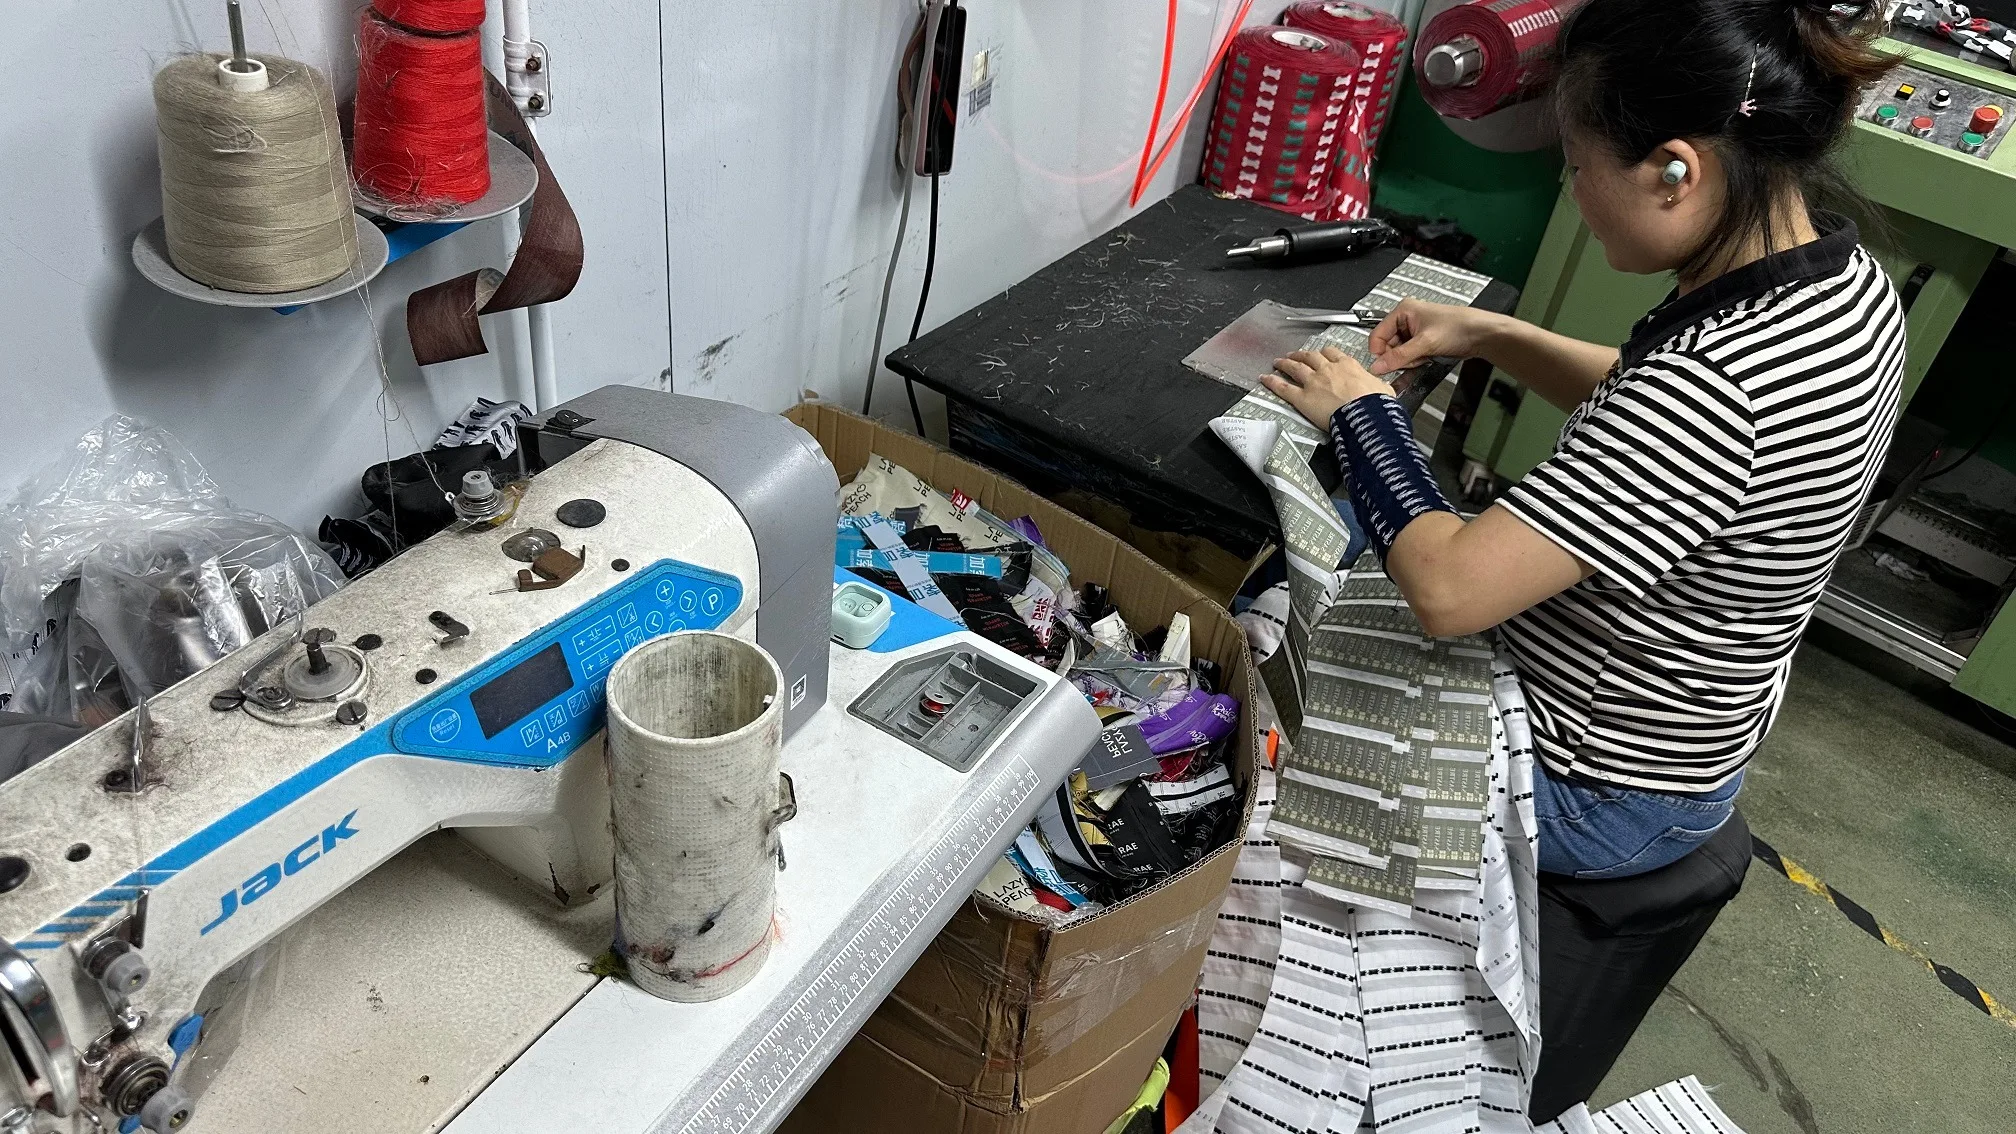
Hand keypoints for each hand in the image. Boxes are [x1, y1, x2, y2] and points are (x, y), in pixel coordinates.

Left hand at [1261, 346, 1393, 428]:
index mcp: (1348, 365)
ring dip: (1285, 363)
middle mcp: (1328, 370)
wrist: (1365, 415)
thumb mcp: (1383, 388)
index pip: (1332, 353)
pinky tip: (1265, 378)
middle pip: (1311, 356)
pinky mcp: (1302, 397)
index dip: (1324, 353)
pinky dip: (1272, 382)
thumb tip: (1383, 389)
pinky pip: (1284, 387)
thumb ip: (1377, 385)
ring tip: (1278, 362)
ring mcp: (1313, 382)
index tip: (1321, 354)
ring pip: (1295, 367)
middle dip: (1301, 355)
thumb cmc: (1376, 404)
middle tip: (1295, 355)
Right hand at [1366, 298, 1500, 375]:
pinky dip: (1415, 361)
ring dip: (1409, 360)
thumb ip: (1399, 357)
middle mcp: (1407, 319)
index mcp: (1403, 310)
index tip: (1384, 366)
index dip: (1380, 352)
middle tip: (1413, 358)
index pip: (1377, 335)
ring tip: (1424, 357)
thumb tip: (1378, 366)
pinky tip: (1425, 360)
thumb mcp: (1425, 343)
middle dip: (1399, 357)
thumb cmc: (1460, 327)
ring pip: (1399, 353)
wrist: (1482, 335)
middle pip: (1388, 346)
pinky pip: (1410, 356)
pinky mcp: (1423, 342)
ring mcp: (1415, 331)